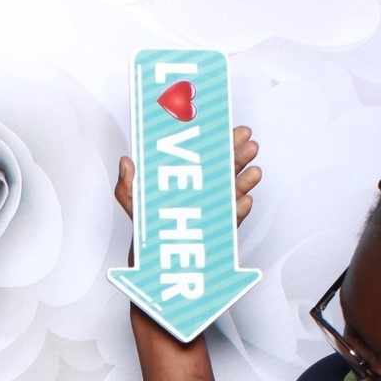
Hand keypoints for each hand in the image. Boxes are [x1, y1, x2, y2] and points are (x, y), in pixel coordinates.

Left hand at [114, 125, 261, 223]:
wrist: (155, 255)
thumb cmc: (147, 224)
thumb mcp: (132, 201)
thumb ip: (126, 184)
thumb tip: (125, 163)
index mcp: (187, 175)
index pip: (205, 152)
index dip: (217, 138)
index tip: (228, 125)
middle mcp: (204, 188)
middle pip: (225, 166)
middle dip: (238, 153)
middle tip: (249, 141)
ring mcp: (213, 207)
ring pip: (233, 190)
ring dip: (245, 180)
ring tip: (255, 172)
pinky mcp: (219, 228)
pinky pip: (231, 219)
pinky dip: (238, 211)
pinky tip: (245, 202)